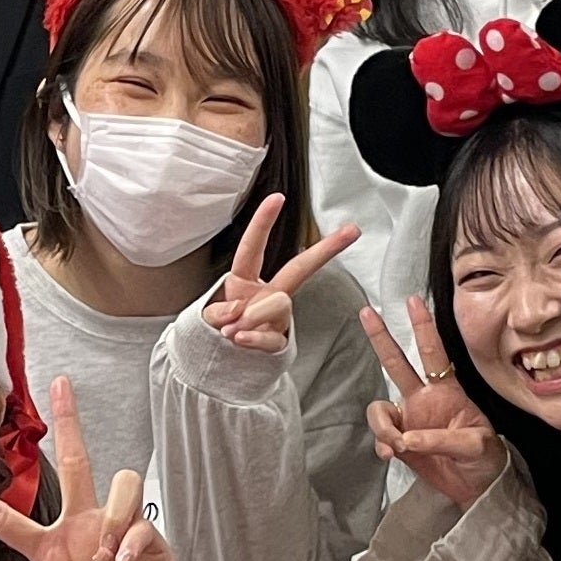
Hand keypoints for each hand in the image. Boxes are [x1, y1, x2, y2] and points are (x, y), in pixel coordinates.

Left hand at [0, 377, 222, 560]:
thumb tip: (103, 557)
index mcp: (48, 549)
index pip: (6, 516)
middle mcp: (81, 529)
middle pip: (75, 463)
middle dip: (69, 422)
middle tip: (60, 384)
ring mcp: (116, 529)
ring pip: (117, 483)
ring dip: (112, 514)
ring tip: (111, 555)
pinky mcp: (149, 539)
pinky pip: (140, 521)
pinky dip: (131, 541)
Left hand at [201, 196, 357, 353]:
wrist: (223, 363)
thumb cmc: (217, 331)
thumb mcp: (208, 318)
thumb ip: (218, 312)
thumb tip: (237, 311)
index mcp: (244, 280)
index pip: (252, 248)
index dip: (263, 222)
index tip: (278, 197)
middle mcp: (266, 294)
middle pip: (299, 267)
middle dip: (326, 249)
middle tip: (353, 230)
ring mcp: (276, 317)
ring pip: (279, 303)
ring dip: (252, 317)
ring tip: (232, 331)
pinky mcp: (279, 339)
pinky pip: (272, 335)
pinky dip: (254, 338)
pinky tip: (239, 339)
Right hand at [361, 297, 502, 507]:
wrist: (479, 488)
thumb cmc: (486, 460)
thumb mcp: (476, 445)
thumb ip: (441, 439)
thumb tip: (405, 439)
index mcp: (448, 391)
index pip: (434, 353)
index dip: (423, 327)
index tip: (413, 301)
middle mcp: (425, 399)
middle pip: (397, 363)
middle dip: (382, 338)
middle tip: (366, 313)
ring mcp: (411, 419)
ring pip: (381, 407)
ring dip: (383, 424)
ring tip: (396, 445)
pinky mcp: (400, 443)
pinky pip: (381, 435)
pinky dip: (382, 443)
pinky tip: (392, 454)